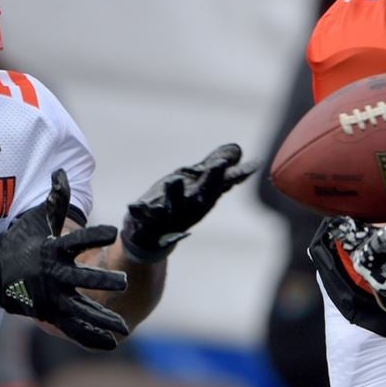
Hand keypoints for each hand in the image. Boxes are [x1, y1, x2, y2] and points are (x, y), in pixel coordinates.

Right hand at [0, 170, 129, 349]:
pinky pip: (73, 328)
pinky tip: (113, 342)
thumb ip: (55, 199)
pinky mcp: (49, 314)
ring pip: (80, 311)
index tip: (114, 231)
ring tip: (125, 327)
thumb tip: (62, 172)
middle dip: (102, 281)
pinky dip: (92, 337)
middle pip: (80, 279)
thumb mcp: (37, 219)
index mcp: (52, 249)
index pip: (76, 240)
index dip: (95, 234)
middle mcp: (52, 275)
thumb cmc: (20, 241)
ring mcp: (50, 298)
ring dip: (102, 319)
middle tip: (124, 282)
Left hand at [121, 143, 256, 262]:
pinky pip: (142, 217)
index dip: (237, 175)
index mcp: (204, 198)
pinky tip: (133, 205)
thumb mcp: (196, 184)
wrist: (148, 236)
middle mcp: (190, 208)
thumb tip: (238, 151)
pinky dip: (138, 212)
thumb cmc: (176, 204)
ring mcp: (168, 216)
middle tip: (218, 164)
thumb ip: (215, 168)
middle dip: (211, 179)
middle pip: (203, 194)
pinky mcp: (146, 221)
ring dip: (175, 193)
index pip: (223, 184)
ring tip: (174, 178)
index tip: (252, 165)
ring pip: (173, 205)